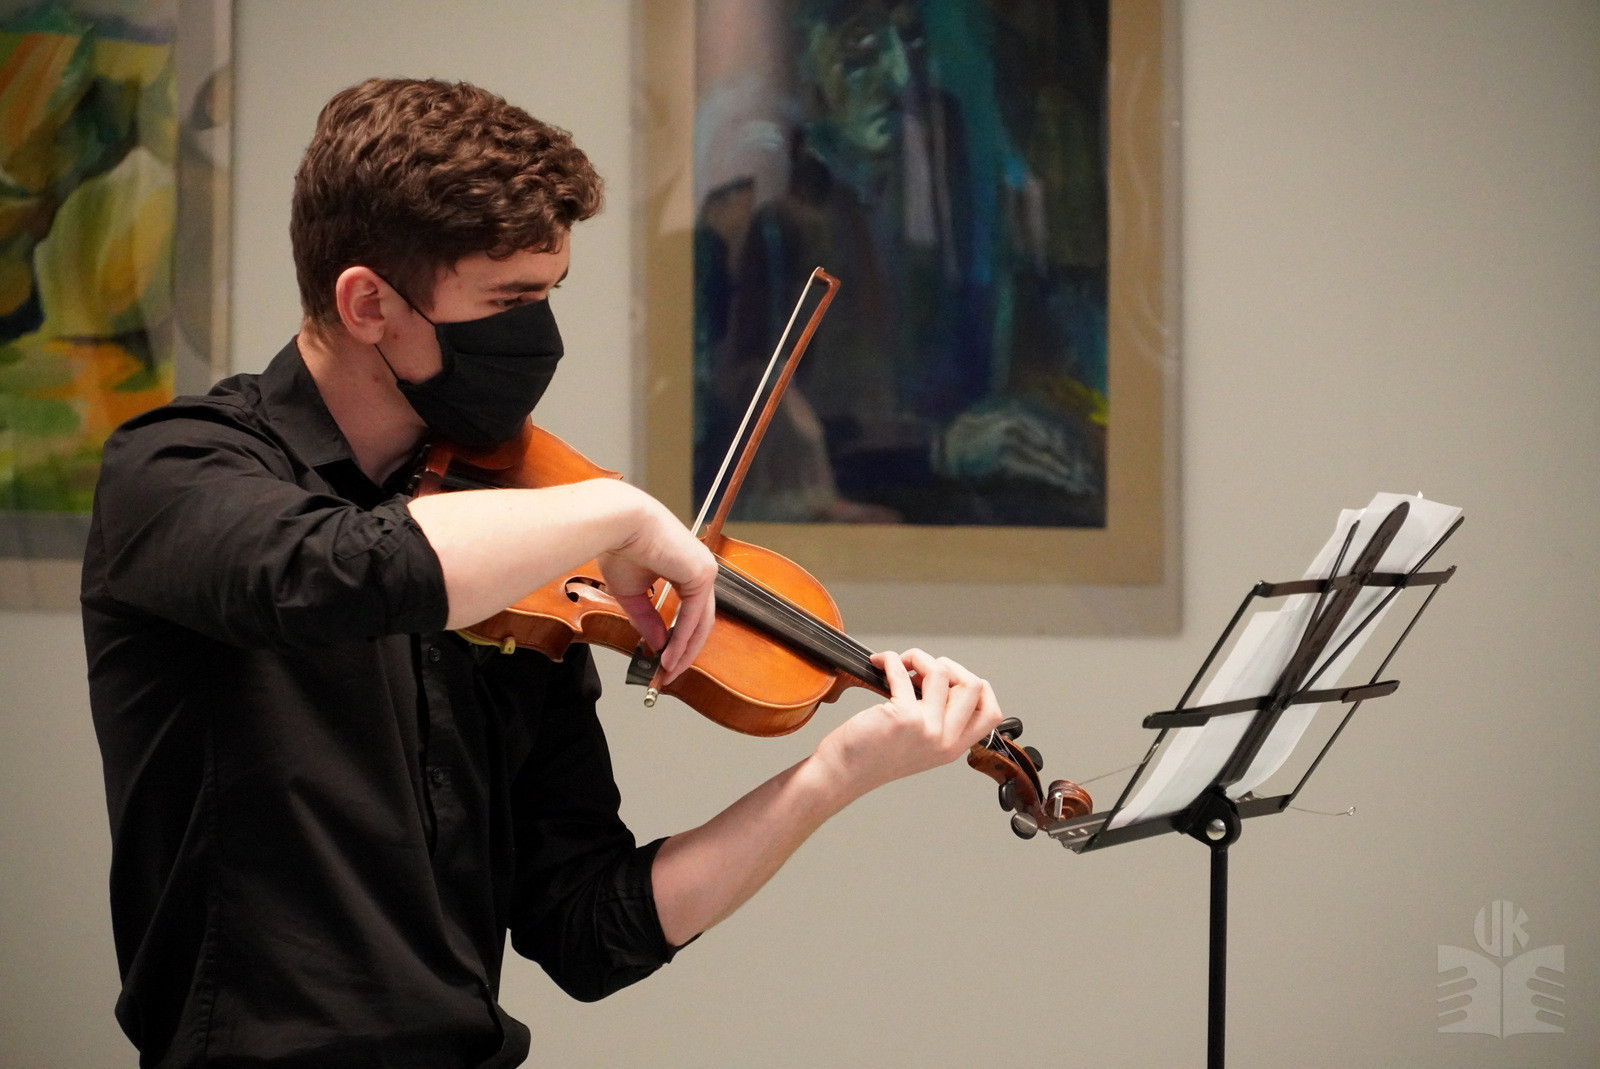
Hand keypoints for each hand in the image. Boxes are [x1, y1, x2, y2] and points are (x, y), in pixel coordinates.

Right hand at [596, 489, 717, 683]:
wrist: (618, 521)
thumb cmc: (620, 545)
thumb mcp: (632, 592)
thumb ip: (646, 618)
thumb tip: (658, 643)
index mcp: (684, 568)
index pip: (689, 612)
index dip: (677, 639)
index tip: (663, 660)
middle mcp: (699, 568)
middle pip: (700, 621)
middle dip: (684, 651)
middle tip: (669, 673)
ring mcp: (704, 569)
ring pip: (700, 621)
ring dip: (685, 649)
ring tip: (668, 670)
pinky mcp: (702, 572)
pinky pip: (695, 614)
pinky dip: (683, 637)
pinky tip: (670, 653)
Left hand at [813, 649, 1002, 798]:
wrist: (845, 773)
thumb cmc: (874, 756)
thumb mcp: (921, 745)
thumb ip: (939, 720)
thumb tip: (940, 676)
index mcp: (953, 746)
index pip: (991, 712)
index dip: (977, 687)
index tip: (950, 679)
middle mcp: (945, 739)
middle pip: (974, 686)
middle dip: (948, 665)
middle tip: (922, 670)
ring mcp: (926, 728)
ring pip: (941, 672)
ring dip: (918, 657)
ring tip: (900, 663)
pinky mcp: (902, 717)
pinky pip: (902, 672)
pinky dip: (890, 659)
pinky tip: (880, 663)